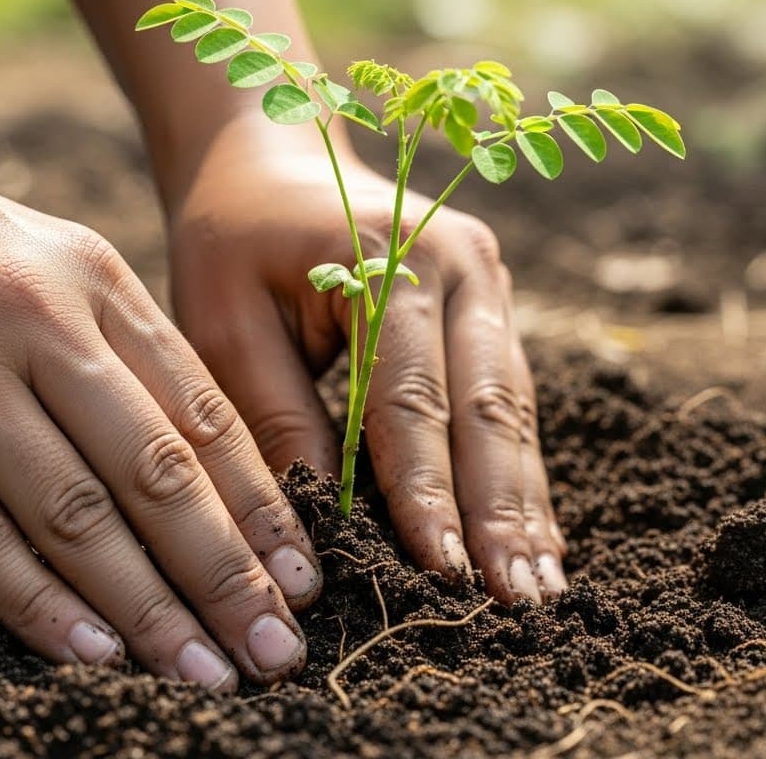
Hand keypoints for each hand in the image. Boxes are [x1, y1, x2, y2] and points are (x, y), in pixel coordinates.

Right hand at [0, 104, 320, 689]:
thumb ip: (107, 336)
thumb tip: (191, 446)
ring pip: (76, 514)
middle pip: (158, 471)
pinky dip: (36, 603)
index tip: (306, 580)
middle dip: (229, 572)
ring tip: (205, 672)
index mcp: (87, 277)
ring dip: (150, 607)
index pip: (203, 412)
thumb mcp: (27, 253)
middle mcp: (34, 320)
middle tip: (278, 650)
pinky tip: (93, 653)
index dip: (262, 506)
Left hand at [169, 127, 568, 604]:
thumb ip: (275, 417)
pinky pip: (511, 402)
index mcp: (389, 257)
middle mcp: (460, 267)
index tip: (442, 571)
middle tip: (518, 604)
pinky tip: (535, 540)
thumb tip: (324, 531)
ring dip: (524, 505)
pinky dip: (518, 475)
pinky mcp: (492, 311)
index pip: (410, 396)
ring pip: (514, 410)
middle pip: (488, 408)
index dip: (427, 490)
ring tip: (539, 591)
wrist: (272, 163)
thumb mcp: (226, 323)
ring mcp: (489, 285)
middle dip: (501, 513)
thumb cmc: (233, 243)